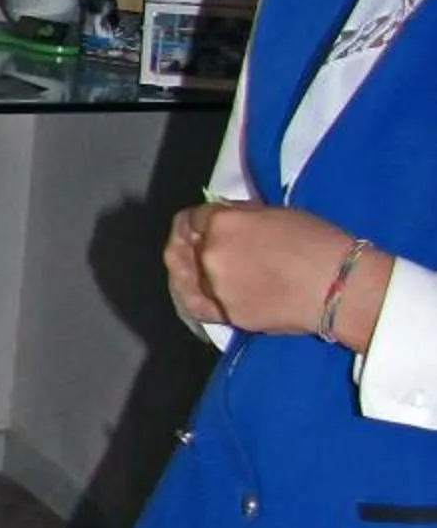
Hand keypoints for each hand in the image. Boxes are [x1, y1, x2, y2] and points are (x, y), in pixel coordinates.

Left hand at [167, 199, 392, 350]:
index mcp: (222, 223)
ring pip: (187, 277)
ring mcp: (217, 288)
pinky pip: (198, 305)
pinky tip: (195, 292)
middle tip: (192, 246)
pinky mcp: (228, 315)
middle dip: (189, 244)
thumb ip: (240, 215)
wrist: (340, 287)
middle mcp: (211, 255)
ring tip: (191, 269)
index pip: (191, 219)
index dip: (194, 221)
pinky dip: (193, 296)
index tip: (197, 226)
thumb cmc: (317, 241)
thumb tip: (222, 216)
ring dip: (189, 271)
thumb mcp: (276, 212)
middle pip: (186, 248)